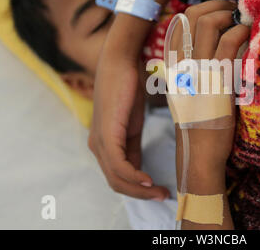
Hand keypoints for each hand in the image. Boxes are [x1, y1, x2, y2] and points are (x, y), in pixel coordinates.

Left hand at [89, 20, 169, 200]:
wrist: (121, 63)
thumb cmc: (128, 88)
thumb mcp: (132, 125)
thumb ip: (133, 147)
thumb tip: (139, 170)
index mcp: (102, 144)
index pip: (117, 176)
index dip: (137, 188)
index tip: (160, 191)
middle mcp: (96, 146)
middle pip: (116, 182)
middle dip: (140, 194)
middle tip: (163, 196)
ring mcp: (99, 141)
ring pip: (117, 178)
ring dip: (140, 189)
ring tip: (161, 191)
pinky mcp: (107, 135)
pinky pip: (119, 166)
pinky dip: (136, 177)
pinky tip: (150, 180)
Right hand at [171, 0, 249, 174]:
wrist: (198, 153)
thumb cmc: (197, 126)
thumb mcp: (186, 95)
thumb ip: (191, 71)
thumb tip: (208, 50)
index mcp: (172, 67)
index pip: (178, 25)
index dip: (199, 10)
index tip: (217, 10)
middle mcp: (181, 64)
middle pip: (190, 17)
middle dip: (215, 5)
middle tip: (233, 9)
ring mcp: (197, 70)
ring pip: (207, 24)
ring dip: (228, 16)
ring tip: (242, 21)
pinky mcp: (216, 80)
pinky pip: (227, 44)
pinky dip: (239, 33)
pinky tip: (247, 37)